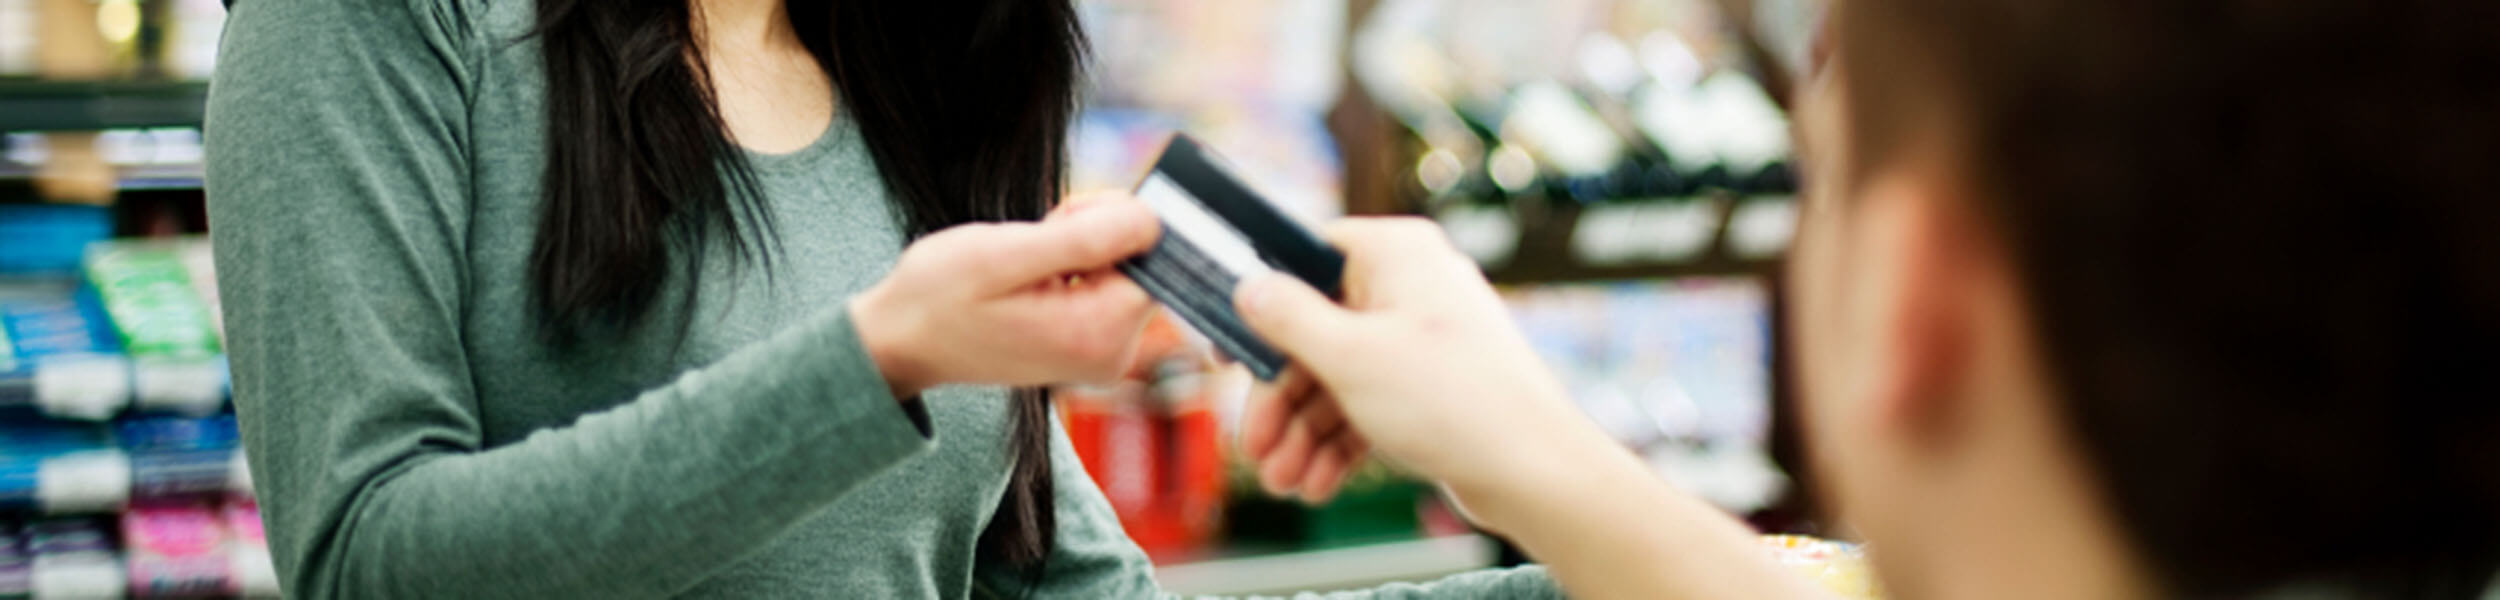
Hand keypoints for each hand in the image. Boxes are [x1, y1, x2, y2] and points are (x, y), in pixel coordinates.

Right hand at [851, 194, 1159, 396]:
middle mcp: (1112, 354)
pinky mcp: (1091, 343)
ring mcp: (1103, 353)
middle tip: (1039, 238)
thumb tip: (1152, 222)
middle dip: (1095, 233)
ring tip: (1029, 259)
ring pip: (1123, 267)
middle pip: (1141, 261)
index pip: (1153, 255)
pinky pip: (1105, 284)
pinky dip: (1075, 264)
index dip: (1110, 223)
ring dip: (1081, 247)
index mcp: (1097, 335)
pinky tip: (1034, 273)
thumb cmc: (940, 296)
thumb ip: (1084, 239)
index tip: (1061, 223)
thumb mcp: (1005, 254)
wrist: (904, 339)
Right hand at [1233, 218, 1607, 511]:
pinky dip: (1340, 441)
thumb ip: (1289, 318)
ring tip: (1286, 480)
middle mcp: (1411, 287)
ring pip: (1339, 377)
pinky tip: (1317, 482)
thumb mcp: (1351, 356)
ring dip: (1305, 431)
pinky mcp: (1431, 386)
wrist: (1534, 471)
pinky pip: (1369, 404)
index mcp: (1396, 254)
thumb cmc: (1455, 400)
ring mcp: (1422, 339)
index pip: (1307, 258)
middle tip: (1256, 445)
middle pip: (1315, 332)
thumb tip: (1249, 285)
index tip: (1229, 349)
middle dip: (1281, 399)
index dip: (1261, 305)